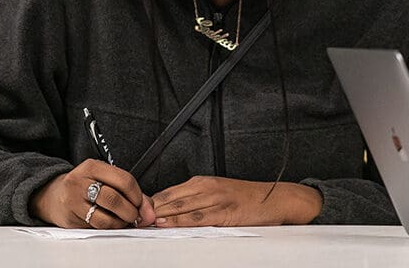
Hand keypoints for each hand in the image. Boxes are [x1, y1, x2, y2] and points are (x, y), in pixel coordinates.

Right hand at [29, 159, 154, 228]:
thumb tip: (148, 208)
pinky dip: (109, 229)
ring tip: (124, 221)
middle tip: (136, 217)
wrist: (53, 195)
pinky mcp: (71, 220)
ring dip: (120, 223)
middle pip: (114, 199)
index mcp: (92, 166)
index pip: (123, 179)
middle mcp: (81, 182)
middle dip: (131, 212)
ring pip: (105, 218)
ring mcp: (74, 202)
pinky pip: (95, 228)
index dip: (137, 195)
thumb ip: (127, 189)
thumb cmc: (84, 185)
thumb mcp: (103, 177)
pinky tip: (112, 224)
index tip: (143, 204)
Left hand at [152, 176, 321, 226]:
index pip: (169, 191)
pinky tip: (171, 226)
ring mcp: (216, 199)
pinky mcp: (225, 212)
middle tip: (134, 219)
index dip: (151, 202)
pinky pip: (200, 218)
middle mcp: (207, 188)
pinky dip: (182, 222)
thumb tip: (172, 211)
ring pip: (182, 208)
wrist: (274, 198)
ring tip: (146, 223)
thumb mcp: (218, 193)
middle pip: (172, 199)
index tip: (137, 211)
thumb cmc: (247, 198)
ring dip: (163, 216)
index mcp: (203, 182)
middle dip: (152, 209)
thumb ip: (196, 200)